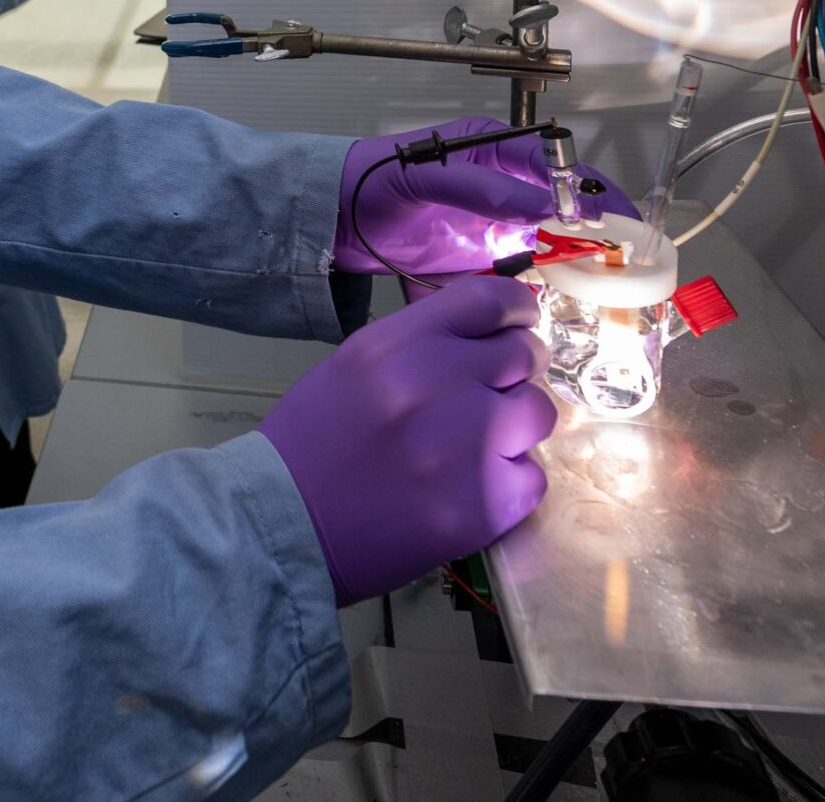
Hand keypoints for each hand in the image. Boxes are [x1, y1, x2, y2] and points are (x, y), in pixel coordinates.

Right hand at [260, 277, 555, 605]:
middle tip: (492, 394)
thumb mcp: (355, 366)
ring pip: (538, 412)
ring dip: (515, 427)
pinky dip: (509, 484)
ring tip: (476, 447)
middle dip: (516, 371)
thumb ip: (418, 345)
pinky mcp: (488, 502)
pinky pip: (532, 477)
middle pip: (524, 354)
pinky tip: (469, 491)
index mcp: (399, 345)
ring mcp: (469, 444)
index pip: (489, 300)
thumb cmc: (313, 443)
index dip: (516, 308)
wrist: (286, 524)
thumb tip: (482, 336)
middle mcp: (439, 383)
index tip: (520, 322)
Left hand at [333, 118, 638, 278]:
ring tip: (602, 290)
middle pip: (564, 209)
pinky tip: (551, 307)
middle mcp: (504, 188)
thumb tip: (542, 206)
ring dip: (573, 266)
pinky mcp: (479, 262)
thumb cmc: (372, 180)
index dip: (592, 192)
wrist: (330, 218)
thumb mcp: (424, 176)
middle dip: (596, 234)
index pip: (559, 166)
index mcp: (495, 151)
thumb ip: (481, 189)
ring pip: (549, 246)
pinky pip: (518, 276)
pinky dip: (536, 291)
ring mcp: (494, 227)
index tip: (615, 221)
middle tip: (625, 263)